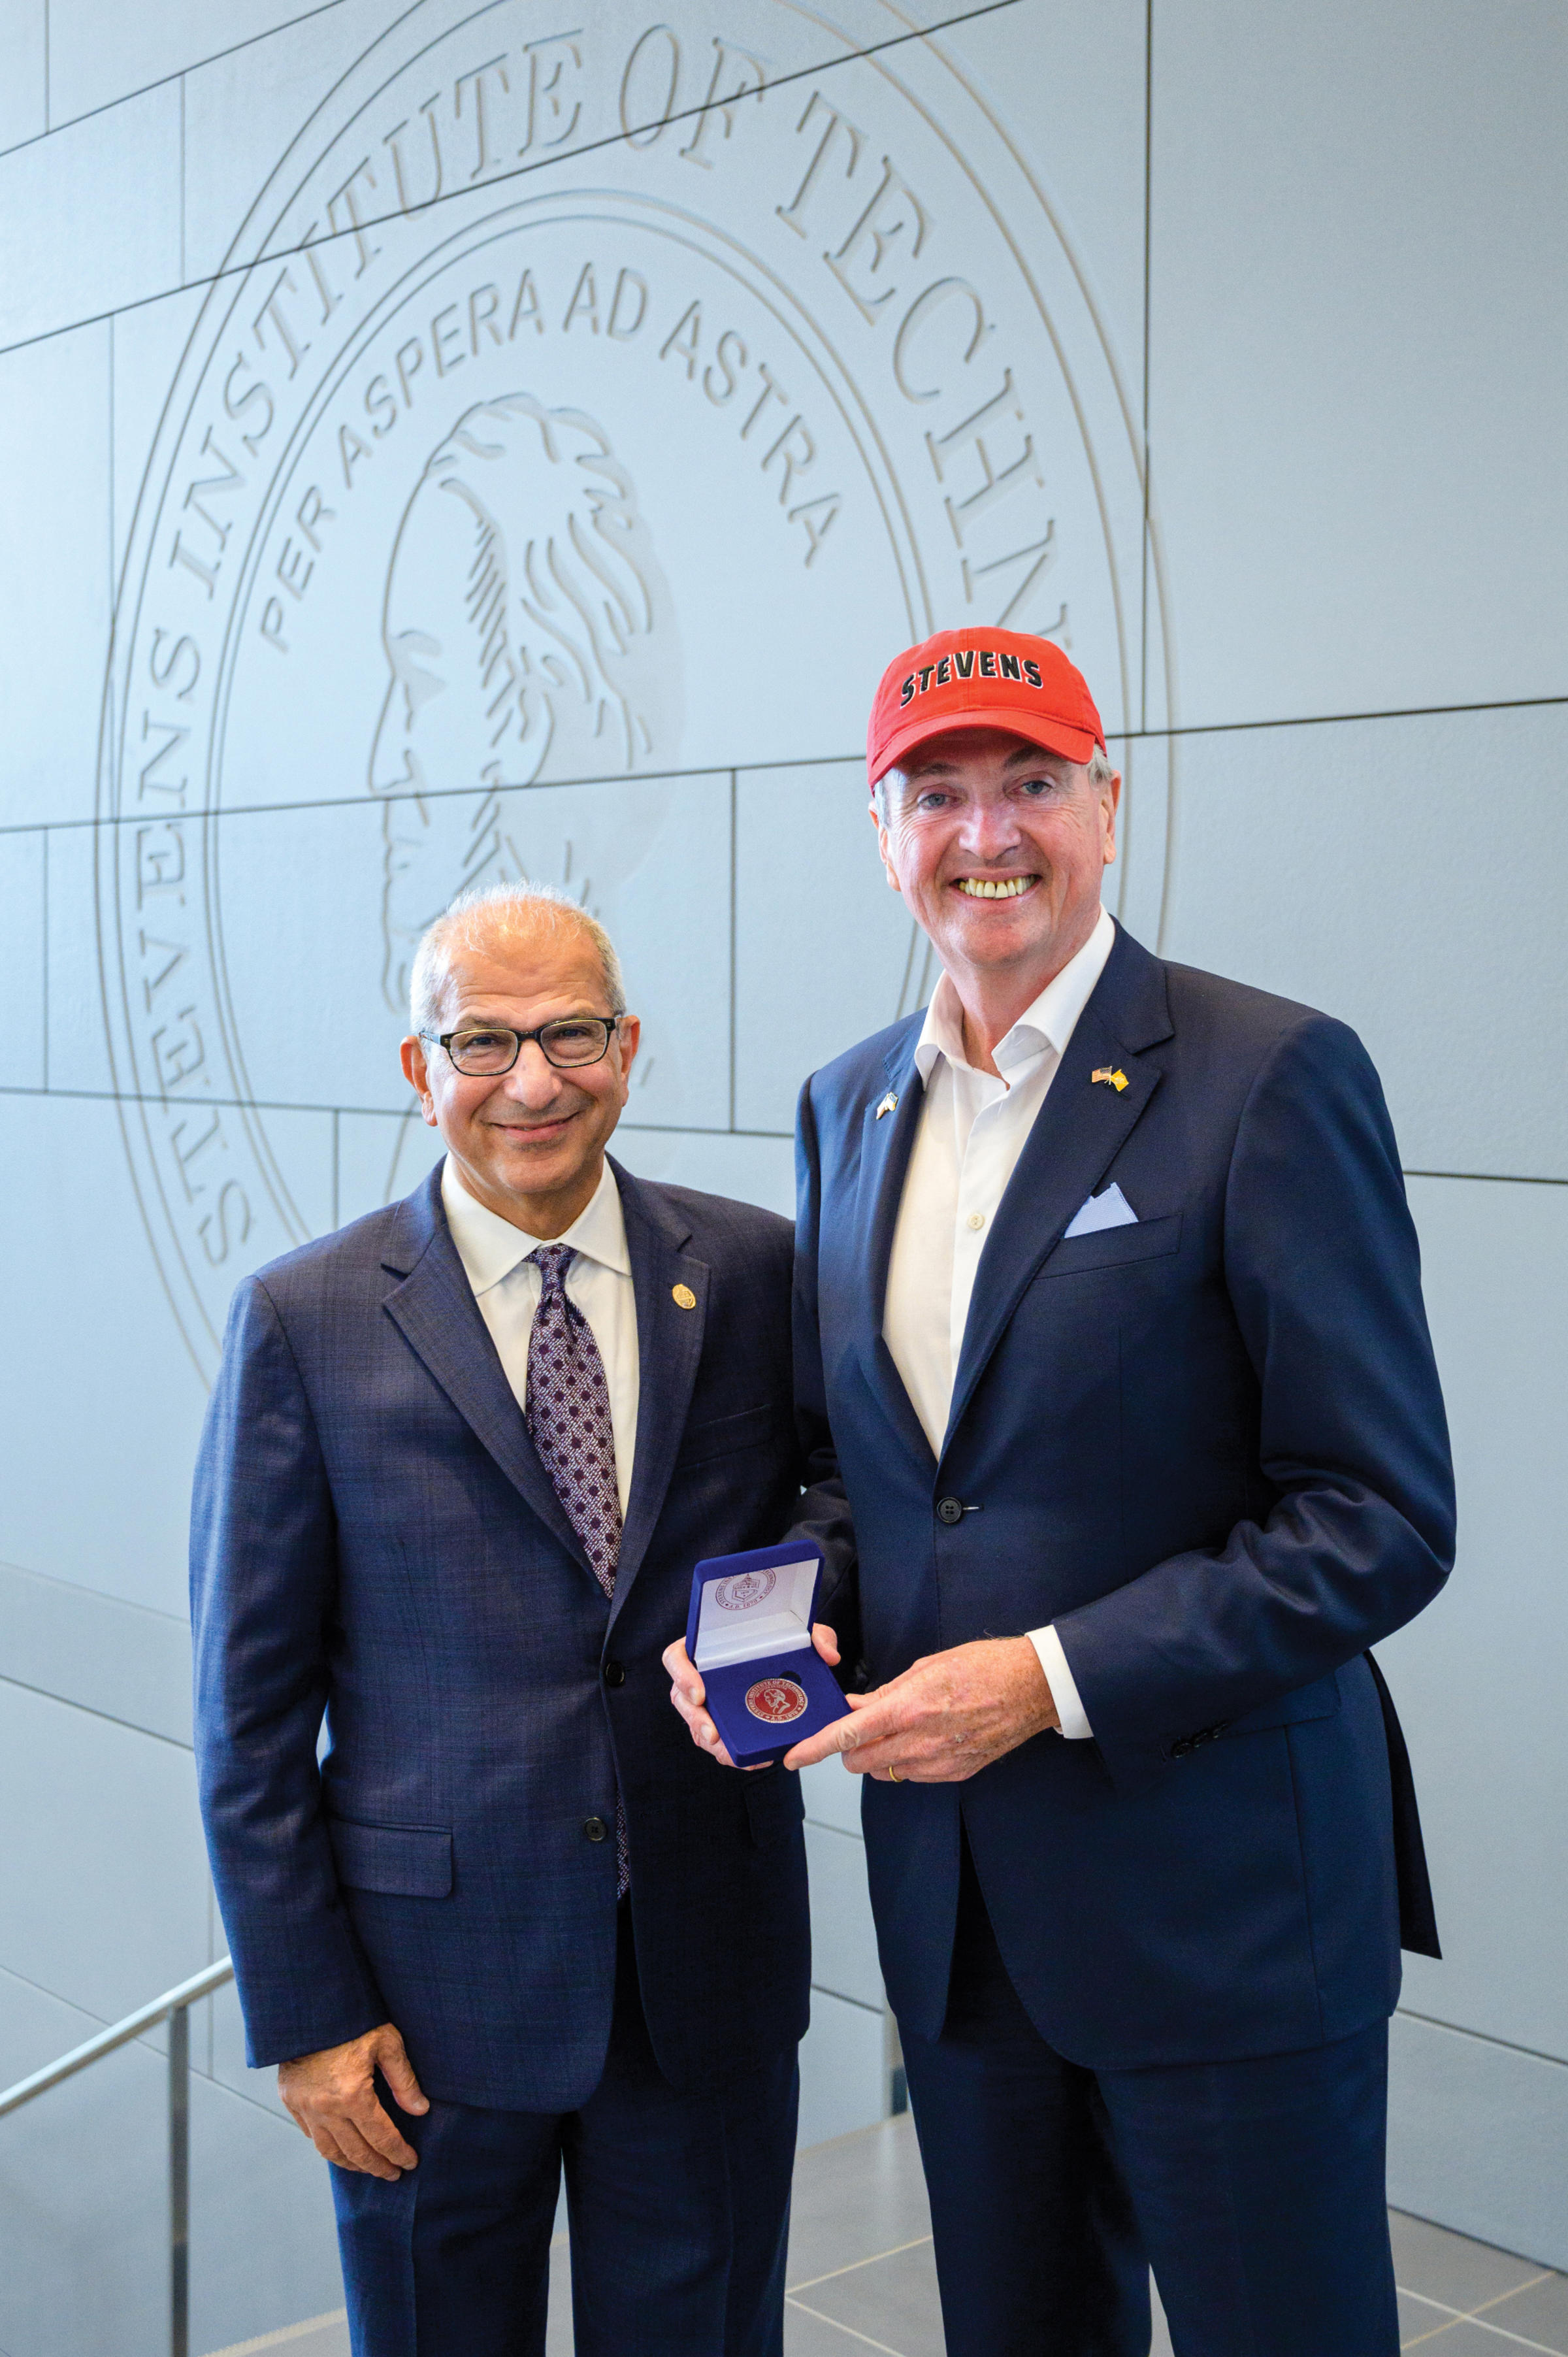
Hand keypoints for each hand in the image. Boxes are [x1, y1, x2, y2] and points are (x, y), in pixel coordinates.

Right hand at [278, 2022, 428, 2178]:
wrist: (309, 2007)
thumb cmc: (352, 2020)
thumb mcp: (387, 2042)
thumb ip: (404, 2079)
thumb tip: (420, 2109)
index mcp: (353, 2095)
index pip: (381, 2137)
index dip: (398, 2153)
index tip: (410, 2163)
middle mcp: (326, 2109)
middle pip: (356, 2152)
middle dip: (378, 2166)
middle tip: (394, 2173)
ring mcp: (305, 2107)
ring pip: (330, 2151)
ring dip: (351, 2164)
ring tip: (369, 2167)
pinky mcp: (291, 2101)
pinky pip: (310, 2134)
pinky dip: (327, 2147)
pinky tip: (340, 2148)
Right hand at [663, 1625, 841, 1767]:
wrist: (785, 1656)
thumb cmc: (779, 1639)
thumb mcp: (799, 1631)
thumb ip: (815, 1635)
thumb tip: (828, 1655)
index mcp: (706, 1647)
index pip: (675, 1657)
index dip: (681, 1675)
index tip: (700, 1693)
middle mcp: (701, 1673)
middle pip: (682, 1699)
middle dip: (696, 1721)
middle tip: (714, 1736)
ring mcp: (708, 1699)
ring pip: (697, 1725)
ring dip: (713, 1744)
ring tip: (734, 1756)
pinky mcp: (721, 1719)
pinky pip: (715, 1739)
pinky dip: (729, 1752)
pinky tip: (750, 1759)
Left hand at [783, 1637, 1058, 1780]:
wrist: (1032, 1689)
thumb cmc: (983, 1667)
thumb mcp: (927, 1667)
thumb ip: (887, 1692)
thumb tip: (856, 1706)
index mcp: (909, 1708)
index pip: (849, 1735)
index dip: (815, 1748)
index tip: (794, 1758)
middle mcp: (921, 1742)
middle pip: (860, 1760)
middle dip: (850, 1749)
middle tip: (861, 1727)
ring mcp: (940, 1763)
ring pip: (885, 1772)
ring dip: (879, 1756)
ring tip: (900, 1730)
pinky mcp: (956, 1774)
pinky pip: (913, 1776)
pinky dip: (906, 1762)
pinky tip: (924, 1739)